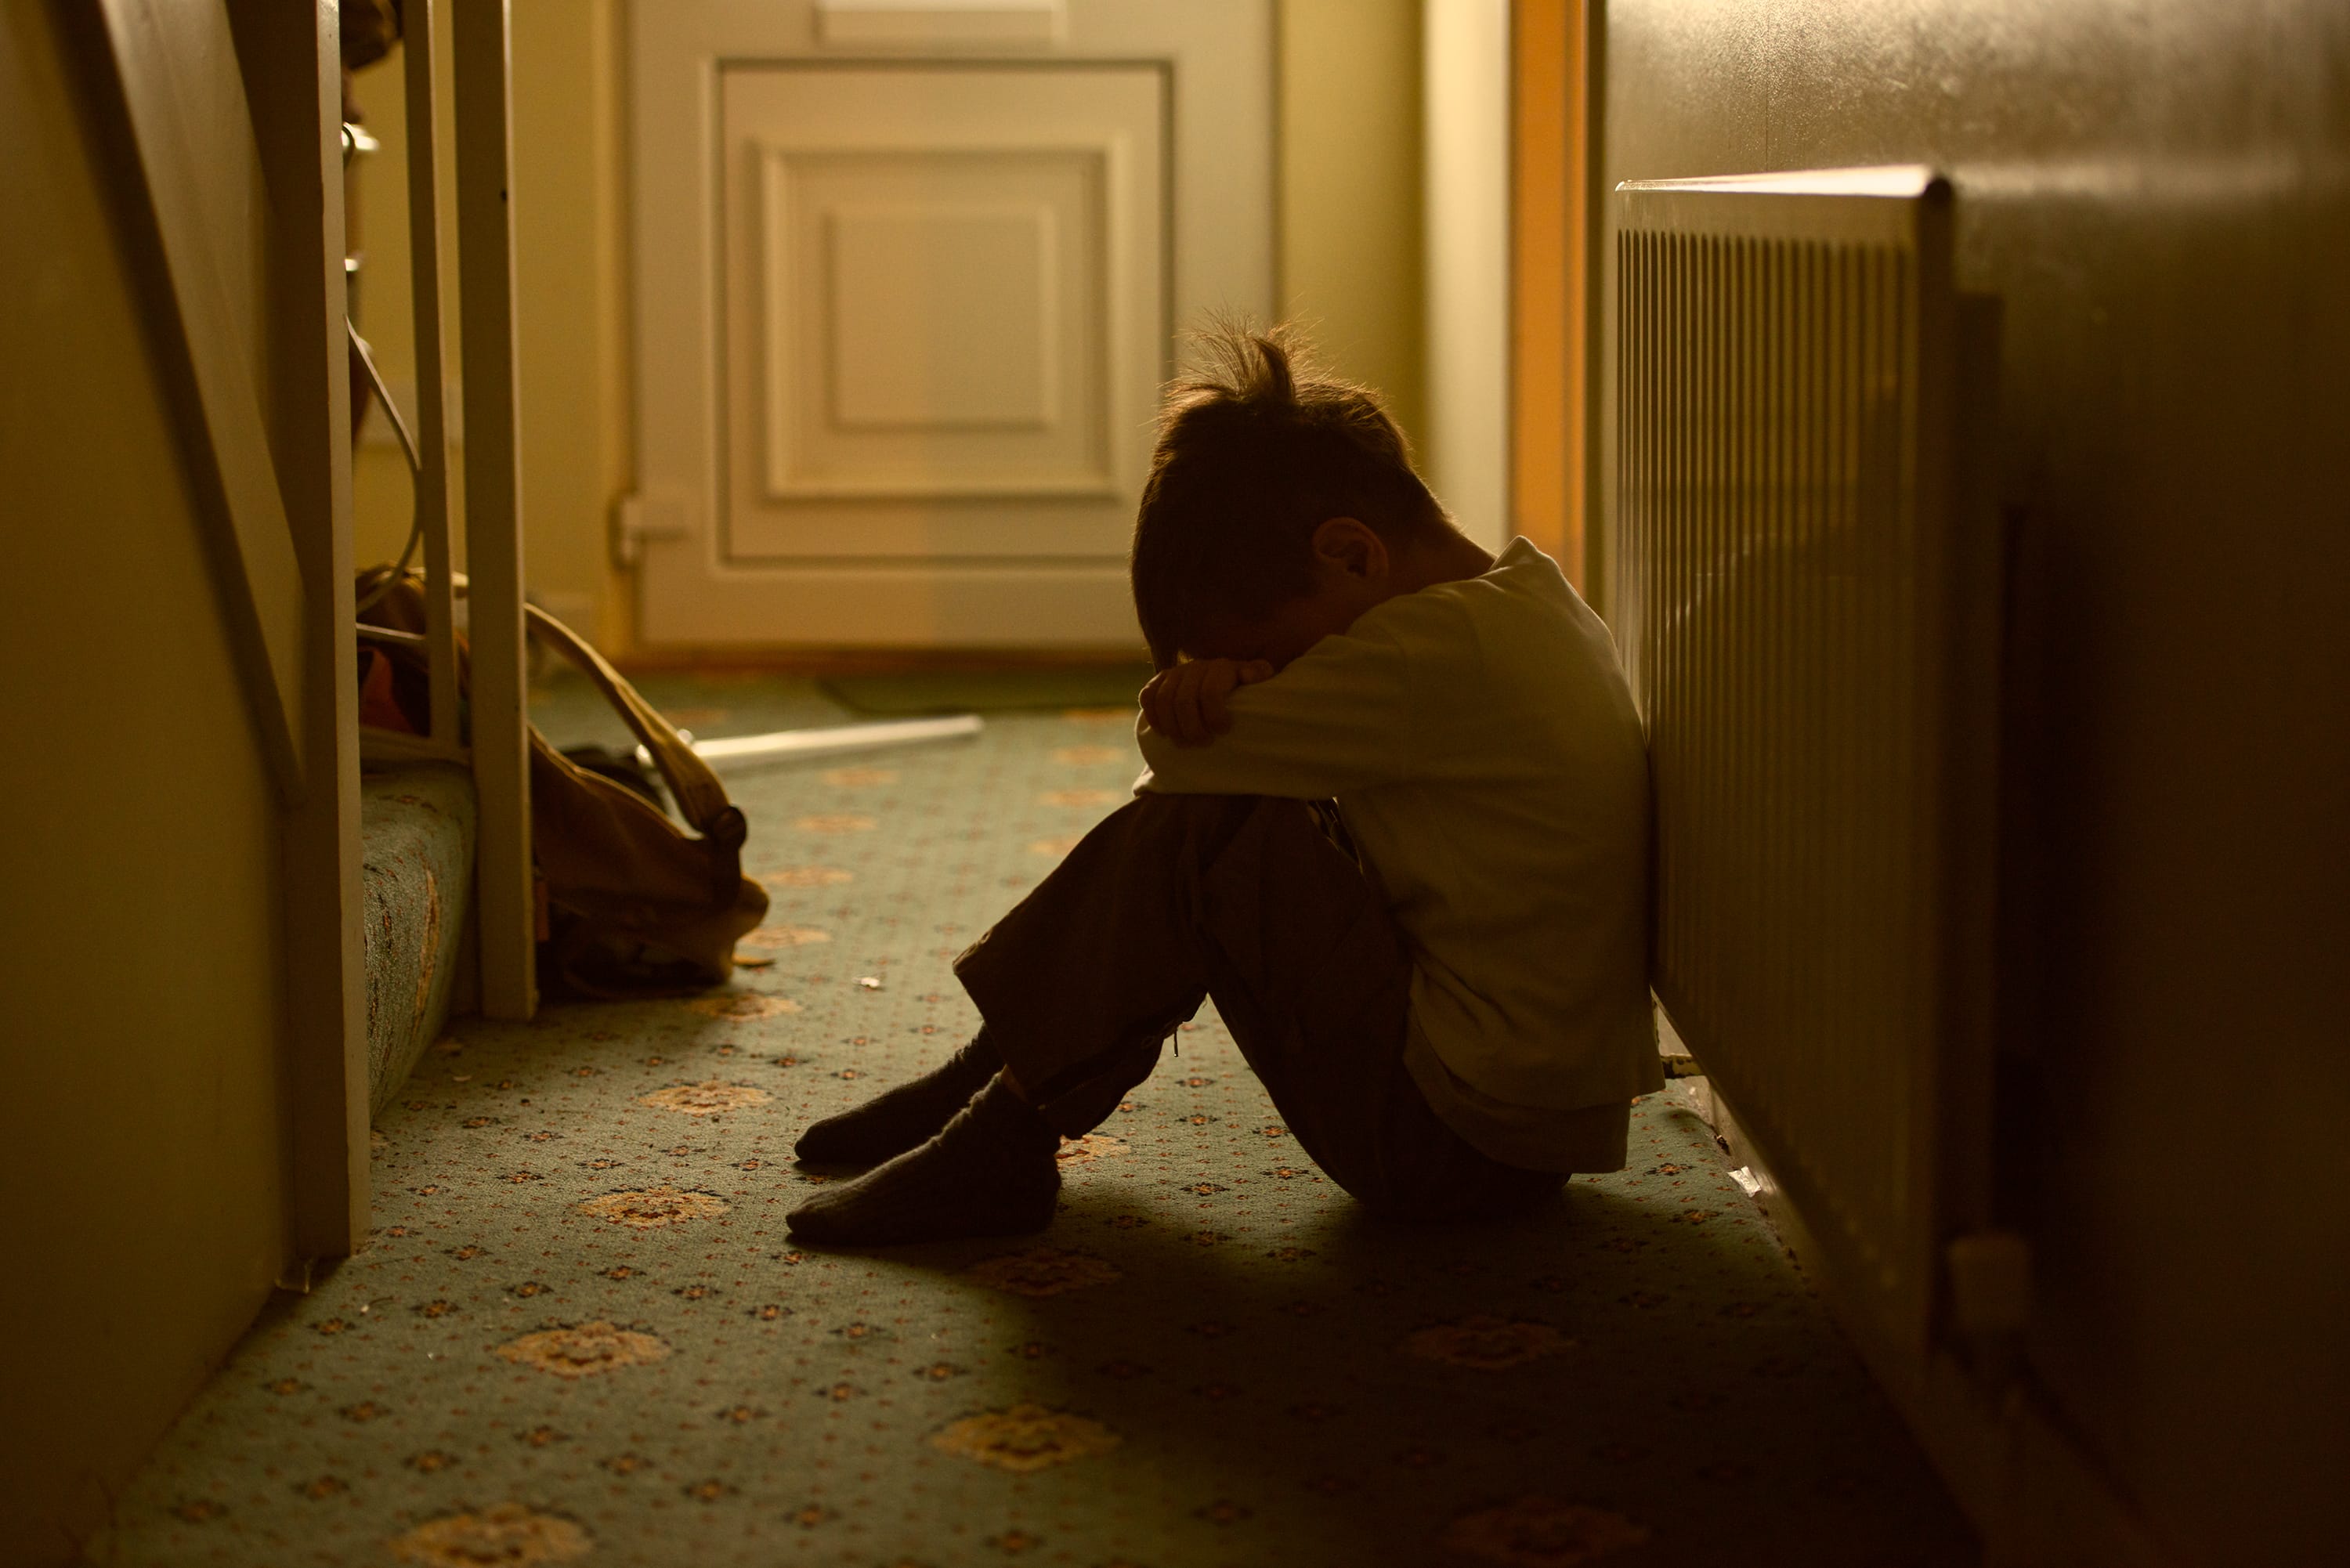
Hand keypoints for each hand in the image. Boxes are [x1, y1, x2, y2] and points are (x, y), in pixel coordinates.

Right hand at [1139, 658, 1273, 746]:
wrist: (1221, 680)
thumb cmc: (1242, 687)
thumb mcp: (1257, 679)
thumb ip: (1259, 673)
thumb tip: (1248, 676)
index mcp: (1220, 667)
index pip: (1210, 692)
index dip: (1215, 716)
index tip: (1223, 731)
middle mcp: (1195, 666)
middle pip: (1184, 701)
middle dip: (1192, 728)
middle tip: (1203, 743)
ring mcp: (1175, 672)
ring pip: (1163, 701)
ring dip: (1172, 728)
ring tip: (1185, 743)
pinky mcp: (1158, 680)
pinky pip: (1147, 697)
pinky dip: (1153, 717)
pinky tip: (1164, 733)